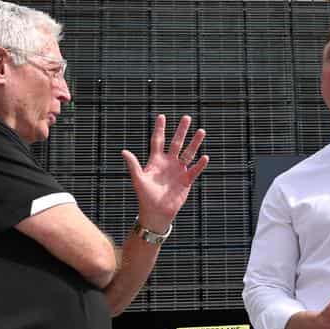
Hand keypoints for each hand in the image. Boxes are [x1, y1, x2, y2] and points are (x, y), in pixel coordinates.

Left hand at [121, 114, 207, 228]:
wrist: (156, 212)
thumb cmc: (144, 197)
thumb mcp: (138, 180)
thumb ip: (133, 165)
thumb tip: (124, 151)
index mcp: (156, 161)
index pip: (158, 141)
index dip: (160, 129)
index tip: (162, 116)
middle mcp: (168, 163)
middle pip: (176, 143)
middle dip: (182, 130)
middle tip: (187, 117)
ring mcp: (179, 171)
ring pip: (189, 153)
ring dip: (195, 143)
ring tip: (201, 131)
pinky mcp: (186, 181)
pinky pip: (195, 170)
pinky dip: (200, 164)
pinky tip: (205, 157)